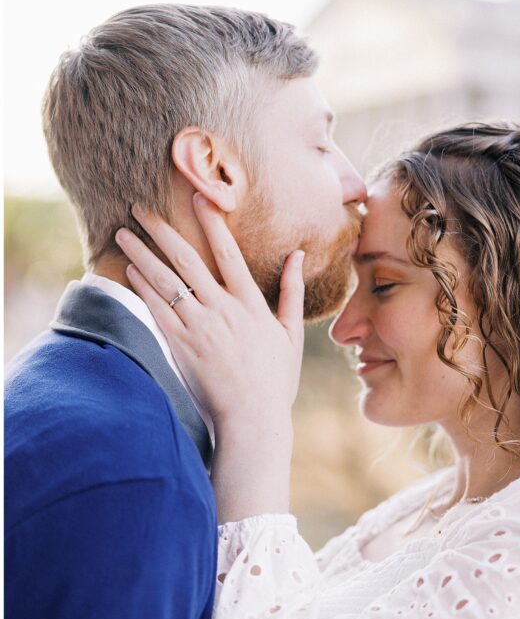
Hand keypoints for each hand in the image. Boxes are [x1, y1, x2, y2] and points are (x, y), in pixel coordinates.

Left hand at [115, 199, 303, 515]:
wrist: (253, 422)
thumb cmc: (274, 383)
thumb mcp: (291, 336)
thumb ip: (292, 292)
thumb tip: (298, 255)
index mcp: (250, 304)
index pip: (228, 252)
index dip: (211, 222)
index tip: (196, 196)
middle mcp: (223, 310)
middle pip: (187, 259)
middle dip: (161, 230)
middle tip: (139, 208)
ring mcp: (201, 328)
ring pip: (166, 281)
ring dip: (142, 253)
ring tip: (123, 234)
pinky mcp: (183, 348)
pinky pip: (159, 310)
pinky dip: (143, 288)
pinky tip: (130, 270)